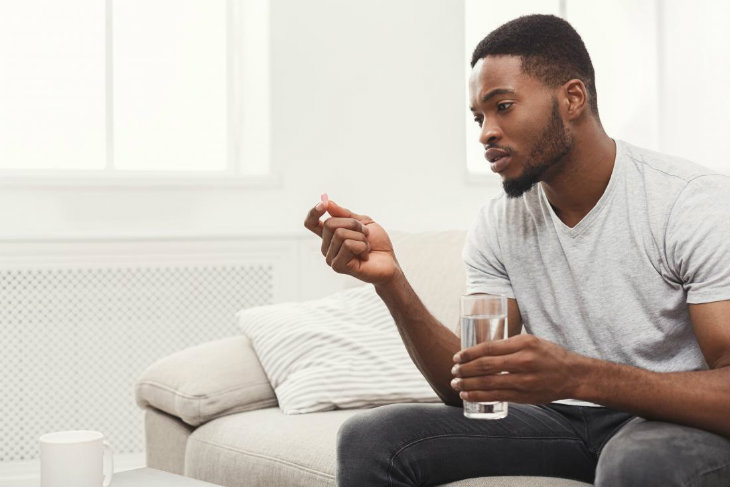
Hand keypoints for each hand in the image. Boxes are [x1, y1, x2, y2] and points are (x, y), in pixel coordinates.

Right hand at [303, 198, 398, 284]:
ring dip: (360, 236)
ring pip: (340, 233)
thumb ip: (344, 214)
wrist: (389, 262)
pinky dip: (362, 246)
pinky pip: (348, 245)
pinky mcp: (338, 266)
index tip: (323, 204)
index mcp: (330, 235)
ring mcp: (331, 257)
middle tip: (365, 233)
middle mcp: (327, 247)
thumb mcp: (362, 222)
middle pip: (329, 223)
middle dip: (352, 224)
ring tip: (366, 246)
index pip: (311, 223)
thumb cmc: (377, 243)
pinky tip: (365, 255)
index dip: (314, 212)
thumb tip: (327, 202)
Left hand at [450, 334, 582, 404]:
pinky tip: (467, 395)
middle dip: (465, 370)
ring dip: (468, 385)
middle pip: (485, 366)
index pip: (489, 348)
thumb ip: (509, 345)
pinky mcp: (524, 396)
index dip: (469, 353)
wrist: (573, 375)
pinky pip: (496, 397)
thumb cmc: (549, 355)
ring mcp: (523, 381)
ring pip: (488, 383)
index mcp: (523, 344)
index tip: (457, 357)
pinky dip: (479, 397)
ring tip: (455, 384)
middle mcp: (523, 362)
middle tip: (453, 371)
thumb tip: (481, 349)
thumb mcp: (531, 341)